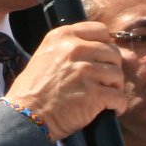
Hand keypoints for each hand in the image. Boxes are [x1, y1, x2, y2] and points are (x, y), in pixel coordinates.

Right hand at [3, 22, 125, 140]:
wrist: (26, 115)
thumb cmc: (33, 89)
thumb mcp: (45, 55)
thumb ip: (69, 48)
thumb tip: (97, 49)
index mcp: (63, 36)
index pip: (100, 31)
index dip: (105, 46)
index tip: (101, 59)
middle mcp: (76, 49)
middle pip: (112, 53)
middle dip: (111, 68)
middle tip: (104, 82)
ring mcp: (86, 71)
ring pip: (118, 75)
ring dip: (115, 87)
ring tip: (106, 96)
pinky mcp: (94, 94)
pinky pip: (119, 97)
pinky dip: (118, 105)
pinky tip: (111, 109)